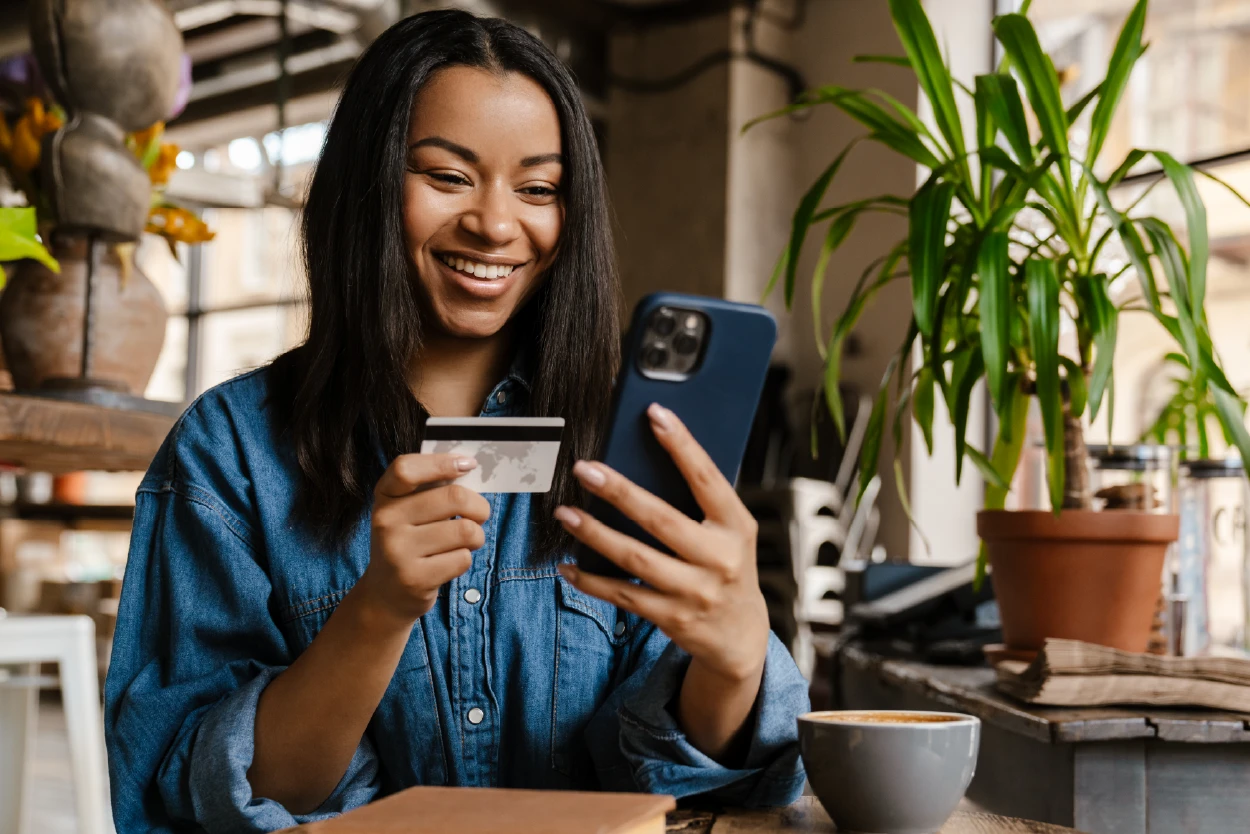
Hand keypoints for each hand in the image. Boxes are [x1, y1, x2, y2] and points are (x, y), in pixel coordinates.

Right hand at [357, 454, 489, 626]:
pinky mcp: (414, 578)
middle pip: (454, 497)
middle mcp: (385, 521)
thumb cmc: (409, 542)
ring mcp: (397, 551)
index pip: (407, 469)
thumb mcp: (407, 511)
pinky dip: (465, 559)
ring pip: (465, 530)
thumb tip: (468, 466)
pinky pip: (462, 559)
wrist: (385, 595)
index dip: (442, 462)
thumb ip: (430, 488)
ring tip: (465, 542)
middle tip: (479, 515)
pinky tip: (449, 563)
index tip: (468, 464)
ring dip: (476, 537)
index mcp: (384, 497)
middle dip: (479, 507)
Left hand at [554, 403, 768, 684]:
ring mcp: (696, 592)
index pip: (707, 477)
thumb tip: (645, 459)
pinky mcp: (673, 618)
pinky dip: (592, 581)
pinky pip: (624, 596)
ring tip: (566, 513)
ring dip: (595, 534)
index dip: (682, 445)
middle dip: (619, 491)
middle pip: (661, 519)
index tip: (654, 413)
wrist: (741, 635)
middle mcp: (720, 558)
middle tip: (584, 469)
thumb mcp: (730, 532)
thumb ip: (700, 503)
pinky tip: (568, 566)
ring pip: (636, 559)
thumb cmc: (728, 566)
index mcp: (736, 525)